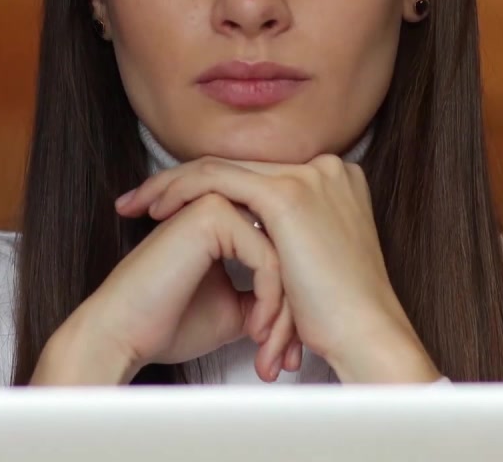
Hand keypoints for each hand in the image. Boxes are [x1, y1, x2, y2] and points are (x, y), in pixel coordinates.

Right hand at [37, 193, 290, 383]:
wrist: (122, 333)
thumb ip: (266, 294)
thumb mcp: (234, 309)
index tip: (284, 351)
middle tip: (288, 360)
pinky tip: (256, 332)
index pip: (281, 256)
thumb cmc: (166, 323)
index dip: (290, 306)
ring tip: (272, 353)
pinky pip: (267, 258)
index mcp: (223, 221)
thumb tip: (304, 304)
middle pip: (287, 254)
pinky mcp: (211, 215)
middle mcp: (221, 204)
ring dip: (284, 313)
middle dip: (294, 313)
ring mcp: (215, 204)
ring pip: (284, 256)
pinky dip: (271, 302)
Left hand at [116, 155, 440, 383]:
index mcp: (330, 182)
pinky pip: (217, 180)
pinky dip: (181, 191)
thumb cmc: (339, 317)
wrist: (367, 336)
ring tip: (136, 205)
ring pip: (218, 167)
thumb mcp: (310, 263)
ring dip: (170, 185)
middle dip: (177, 182)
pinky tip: (157, 210)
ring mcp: (307, 176)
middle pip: (232, 165)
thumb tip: (247, 240)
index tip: (166, 204)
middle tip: (137, 200)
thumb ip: (285, 239)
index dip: (204, 186)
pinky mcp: (288, 194)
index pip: (250, 174)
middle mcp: (323, 169)